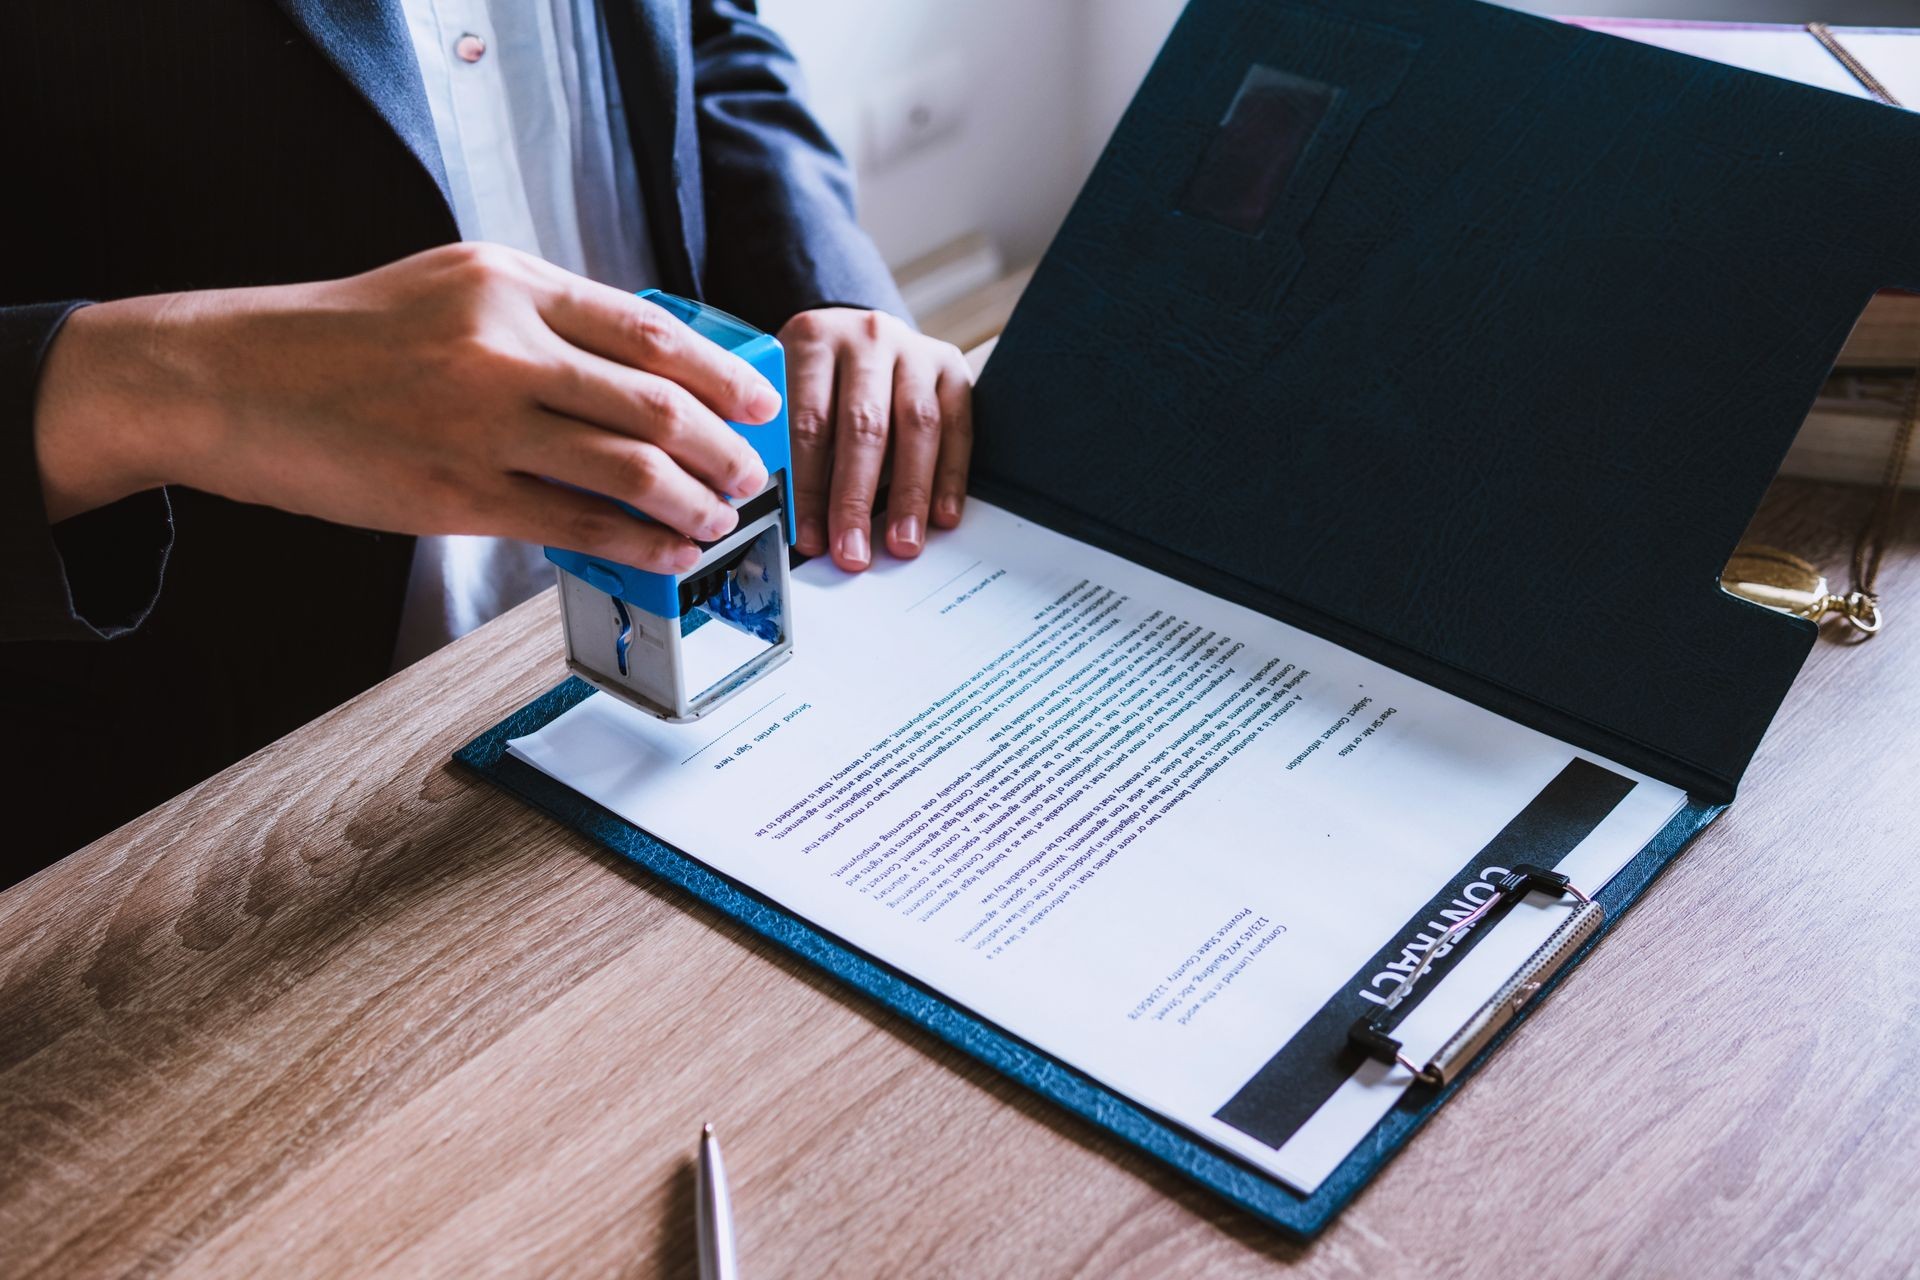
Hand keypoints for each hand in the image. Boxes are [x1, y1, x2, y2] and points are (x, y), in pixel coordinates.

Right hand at [31, 243, 779, 571]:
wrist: (233, 380)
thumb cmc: (345, 336)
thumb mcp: (450, 285)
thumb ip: (541, 315)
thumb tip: (638, 369)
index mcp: (510, 282)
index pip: (648, 330)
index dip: (721, 372)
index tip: (759, 403)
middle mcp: (503, 345)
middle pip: (654, 400)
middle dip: (723, 446)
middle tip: (753, 473)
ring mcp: (480, 422)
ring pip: (627, 465)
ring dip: (692, 499)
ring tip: (720, 518)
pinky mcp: (454, 493)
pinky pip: (574, 522)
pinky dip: (638, 540)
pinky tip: (669, 551)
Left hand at [778, 308, 971, 570]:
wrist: (861, 335)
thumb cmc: (819, 378)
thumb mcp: (786, 392)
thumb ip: (786, 442)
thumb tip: (791, 520)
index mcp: (813, 340)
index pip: (808, 423)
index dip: (808, 488)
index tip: (809, 539)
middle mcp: (867, 338)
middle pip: (864, 426)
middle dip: (856, 498)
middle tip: (853, 551)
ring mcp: (914, 350)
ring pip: (917, 426)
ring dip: (909, 493)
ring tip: (902, 543)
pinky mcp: (952, 367)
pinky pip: (957, 426)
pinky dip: (951, 476)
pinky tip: (942, 516)